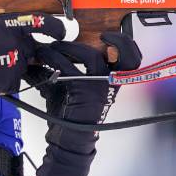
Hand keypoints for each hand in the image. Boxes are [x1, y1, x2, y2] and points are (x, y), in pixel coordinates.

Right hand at [0, 11, 64, 103]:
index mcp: (11, 24)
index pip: (44, 24)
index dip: (56, 28)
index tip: (61, 32)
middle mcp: (18, 43)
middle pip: (38, 49)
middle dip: (34, 52)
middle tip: (22, 54)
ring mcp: (17, 64)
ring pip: (29, 66)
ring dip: (20, 66)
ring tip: (1, 65)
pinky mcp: (11, 82)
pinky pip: (19, 81)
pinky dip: (10, 79)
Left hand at [31, 31, 141, 175]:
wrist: (66, 139)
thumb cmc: (70, 113)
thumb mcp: (71, 87)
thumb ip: (64, 68)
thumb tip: (44, 51)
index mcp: (110, 81)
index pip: (131, 60)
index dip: (125, 44)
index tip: (107, 36)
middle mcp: (110, 83)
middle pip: (126, 56)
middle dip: (107, 41)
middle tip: (83, 37)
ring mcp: (99, 87)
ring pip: (92, 56)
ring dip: (69, 47)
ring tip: (52, 47)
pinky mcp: (83, 90)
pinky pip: (70, 67)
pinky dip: (55, 58)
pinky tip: (45, 57)